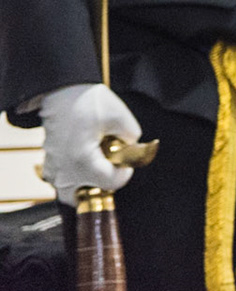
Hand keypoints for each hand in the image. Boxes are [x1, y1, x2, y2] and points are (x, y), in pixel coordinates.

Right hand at [39, 83, 141, 205]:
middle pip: (88, 195)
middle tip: (109, 162)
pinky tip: (86, 156)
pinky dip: (76, 175)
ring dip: (88, 181)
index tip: (125, 158)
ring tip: (97, 159)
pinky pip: (64, 182)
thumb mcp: (120, 115)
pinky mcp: (48, 166)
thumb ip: (132, 136)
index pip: (112, 183)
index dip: (125, 171)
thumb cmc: (88, 103)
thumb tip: (131, 149)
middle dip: (103, 181)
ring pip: (73, 192)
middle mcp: (64, 172)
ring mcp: (52, 171)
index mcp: (83, 162)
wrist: (61, 94)